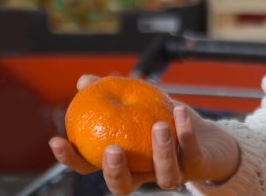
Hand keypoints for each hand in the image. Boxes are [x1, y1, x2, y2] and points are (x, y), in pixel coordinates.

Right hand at [48, 74, 241, 194]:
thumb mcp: (136, 103)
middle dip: (115, 172)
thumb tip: (84, 80)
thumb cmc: (164, 121)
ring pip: (164, 176)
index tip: (57, 141)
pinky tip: (179, 112)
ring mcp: (171, 172)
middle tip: (112, 149)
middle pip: (123, 186)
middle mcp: (145, 173)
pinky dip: (186, 133)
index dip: (72, 159)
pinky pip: (190, 152)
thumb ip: (111, 93)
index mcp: (124, 161)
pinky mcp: (196, 165)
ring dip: (161, 152)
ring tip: (159, 127)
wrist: (208, 136)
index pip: (91, 166)